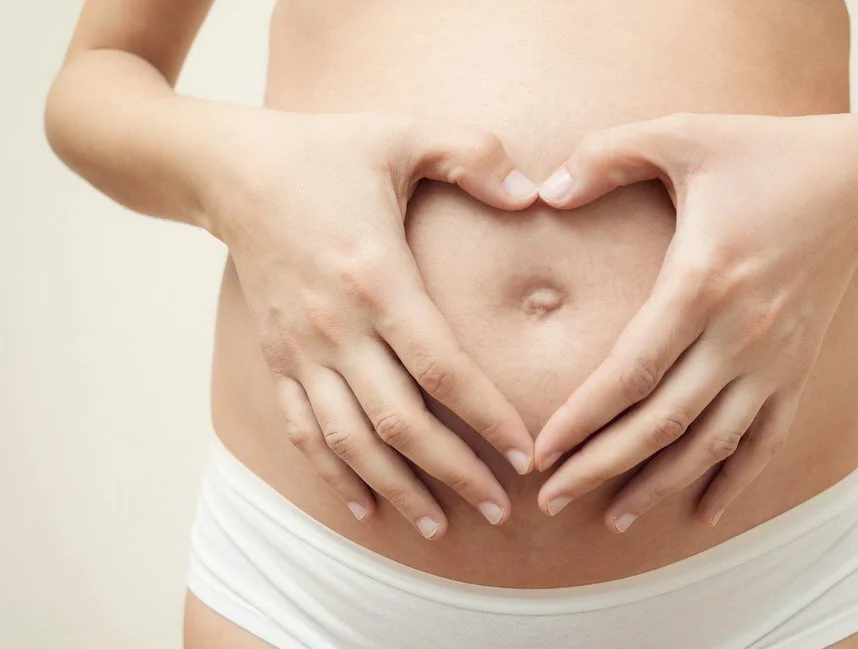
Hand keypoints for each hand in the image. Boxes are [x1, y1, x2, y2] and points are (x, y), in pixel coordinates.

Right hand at [210, 111, 539, 538]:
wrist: (227, 169)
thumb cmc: (323, 151)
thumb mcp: (403, 134)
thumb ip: (475, 156)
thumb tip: (534, 194)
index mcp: (376, 278)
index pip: (442, 368)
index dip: (487, 417)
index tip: (528, 455)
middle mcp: (336, 328)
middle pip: (402, 422)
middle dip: (454, 473)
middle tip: (501, 512)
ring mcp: (301, 350)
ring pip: (351, 441)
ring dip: (398, 488)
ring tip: (441, 527)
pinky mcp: (277, 358)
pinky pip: (303, 430)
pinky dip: (334, 473)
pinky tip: (364, 505)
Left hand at [532, 113, 857, 531]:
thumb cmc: (764, 152)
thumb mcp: (682, 133)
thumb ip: (606, 155)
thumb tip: (546, 192)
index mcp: (702, 281)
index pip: (631, 372)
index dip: (583, 418)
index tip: (541, 452)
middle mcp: (740, 333)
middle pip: (663, 422)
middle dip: (602, 465)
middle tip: (551, 499)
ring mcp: (775, 359)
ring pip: (711, 444)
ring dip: (659, 485)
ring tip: (611, 519)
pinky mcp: (799, 369)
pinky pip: (765, 441)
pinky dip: (733, 482)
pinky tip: (701, 515)